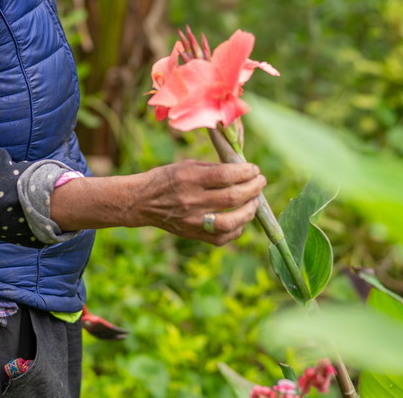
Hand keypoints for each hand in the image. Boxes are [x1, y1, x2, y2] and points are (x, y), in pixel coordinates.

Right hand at [135, 160, 265, 245]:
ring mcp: (193, 221)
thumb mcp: (187, 165)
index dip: (245, 172)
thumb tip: (242, 170)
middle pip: (232, 198)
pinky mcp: (193, 235)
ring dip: (249, 211)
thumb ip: (214, 168)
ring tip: (254, 201)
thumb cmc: (167, 178)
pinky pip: (223, 237)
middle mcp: (192, 200)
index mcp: (190, 178)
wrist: (142, 201)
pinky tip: (240, 218)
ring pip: (231, 222)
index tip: (254, 169)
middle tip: (260, 182)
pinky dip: (237, 229)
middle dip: (253, 188)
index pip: (225, 175)